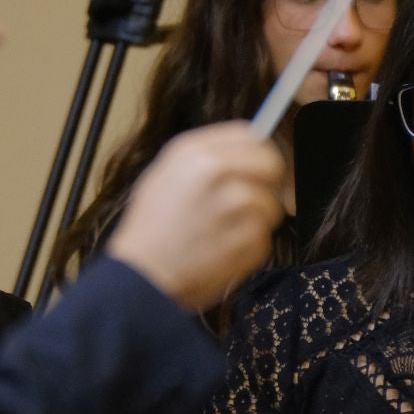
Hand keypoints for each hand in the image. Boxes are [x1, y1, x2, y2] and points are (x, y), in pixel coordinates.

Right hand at [105, 122, 285, 311]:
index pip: (250, 135)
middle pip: (271, 164)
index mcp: (194, 152)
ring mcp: (236, 205)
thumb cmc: (150, 229)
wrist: (142, 277)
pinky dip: (249, 246)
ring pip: (271, 204)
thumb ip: (205, 156)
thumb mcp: (165, 174)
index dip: (256, 152)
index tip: (255, 166)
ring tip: (223, 232)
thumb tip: (245, 149)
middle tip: (247, 200)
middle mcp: (217, 172)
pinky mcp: (249, 238)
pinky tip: (222, 250)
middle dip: (265, 183)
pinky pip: (264, 236)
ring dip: (254, 219)